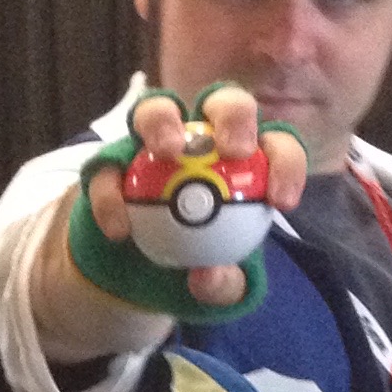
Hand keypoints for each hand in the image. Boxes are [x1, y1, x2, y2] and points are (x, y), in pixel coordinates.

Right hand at [86, 86, 307, 307]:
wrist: (135, 278)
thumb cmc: (192, 269)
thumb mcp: (217, 289)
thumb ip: (223, 286)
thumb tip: (206, 276)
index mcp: (244, 161)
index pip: (275, 145)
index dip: (285, 162)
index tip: (280, 201)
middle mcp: (200, 139)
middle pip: (223, 102)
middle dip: (233, 115)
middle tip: (233, 150)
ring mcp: (148, 145)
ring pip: (156, 110)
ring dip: (162, 122)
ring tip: (166, 151)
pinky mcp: (108, 164)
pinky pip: (106, 169)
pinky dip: (110, 193)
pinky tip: (118, 228)